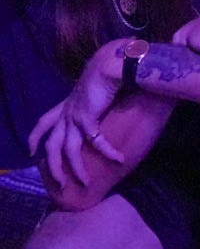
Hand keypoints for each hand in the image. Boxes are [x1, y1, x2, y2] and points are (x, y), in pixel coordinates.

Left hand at [28, 40, 126, 186]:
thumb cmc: (108, 71)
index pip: (43, 122)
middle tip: (59, 184)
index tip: (30, 151)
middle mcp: (66, 113)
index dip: (34, 137)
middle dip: (53, 167)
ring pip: (68, 150)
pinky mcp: (87, 118)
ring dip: (76, 169)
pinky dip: (108, 152)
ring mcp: (74, 117)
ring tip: (85, 182)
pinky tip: (118, 158)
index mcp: (66, 105)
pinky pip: (95, 142)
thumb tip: (109, 103)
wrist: (111, 64)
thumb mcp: (98, 90)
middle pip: (52, 145)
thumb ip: (99, 99)